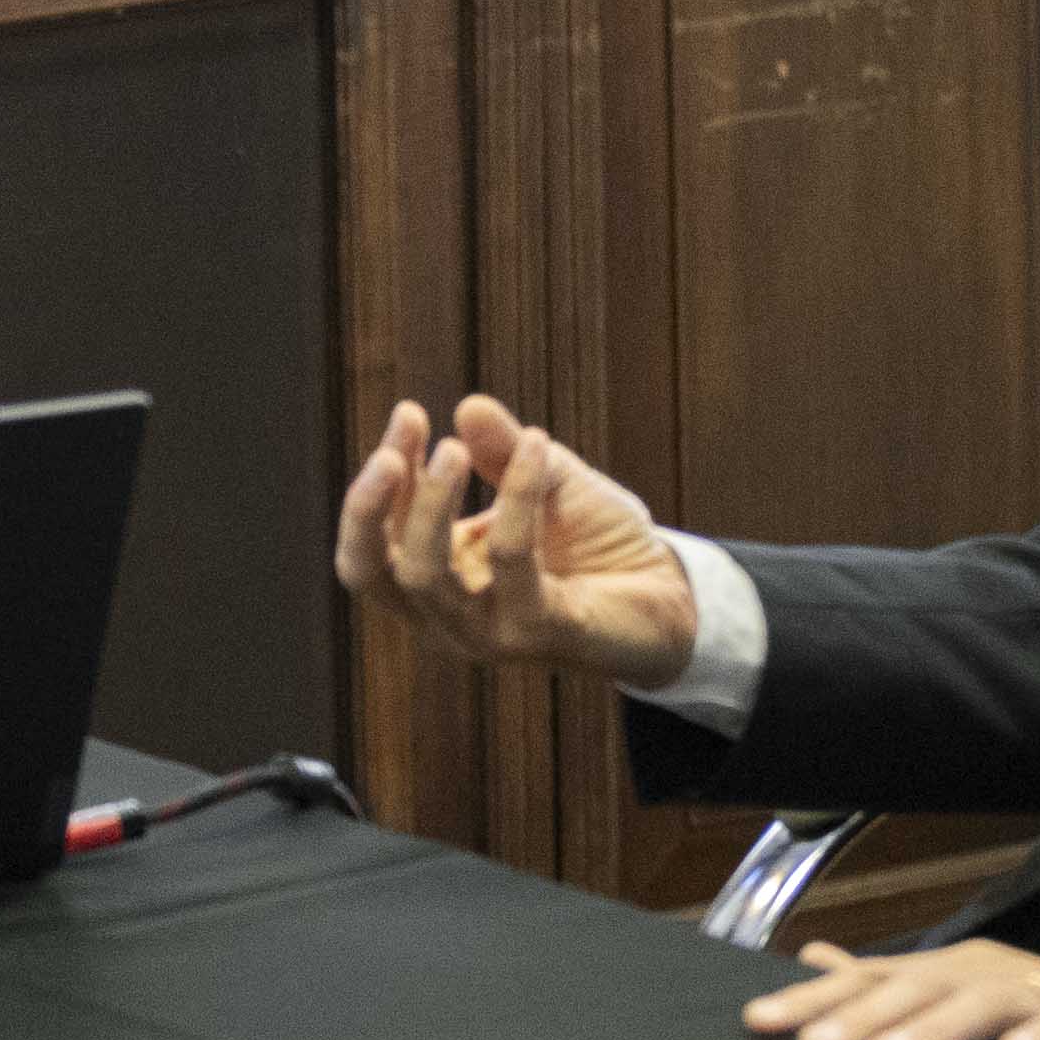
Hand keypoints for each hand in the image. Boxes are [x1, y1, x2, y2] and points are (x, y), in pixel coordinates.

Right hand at [331, 394, 700, 685]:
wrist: (670, 591)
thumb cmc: (597, 541)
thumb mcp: (544, 480)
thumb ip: (502, 451)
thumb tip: (468, 406)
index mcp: (434, 581)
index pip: (374, 538)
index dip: (378, 478)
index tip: (409, 413)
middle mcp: (446, 618)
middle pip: (369, 572)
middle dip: (370, 505)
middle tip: (400, 444)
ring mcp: (488, 633)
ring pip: (424, 576)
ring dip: (431, 504)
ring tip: (455, 448)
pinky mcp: (538, 632)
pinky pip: (511, 559)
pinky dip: (517, 495)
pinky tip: (537, 446)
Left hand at [743, 940, 1039, 1039]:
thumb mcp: (959, 1001)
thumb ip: (889, 985)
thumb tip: (815, 959)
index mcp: (950, 973)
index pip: (872, 980)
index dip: (815, 999)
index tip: (758, 1025)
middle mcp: (989, 975)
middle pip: (917, 987)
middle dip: (861, 1016)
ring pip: (984, 1002)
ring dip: (935, 1028)